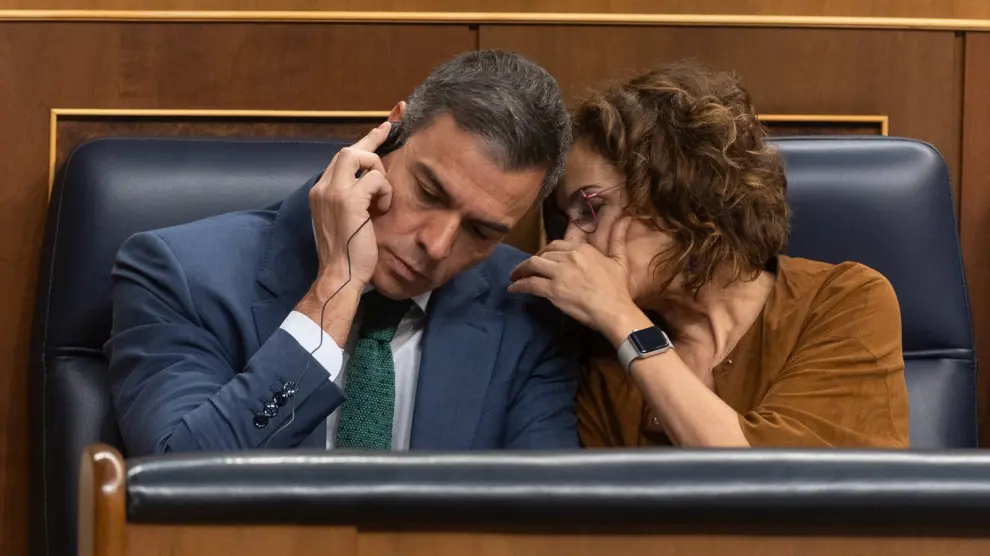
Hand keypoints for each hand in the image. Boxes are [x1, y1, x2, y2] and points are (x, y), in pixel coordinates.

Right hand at [310, 121, 393, 293]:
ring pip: (360, 157)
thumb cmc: (347, 252)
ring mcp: (333, 192)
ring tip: (382, 198)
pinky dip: (384, 191)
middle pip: (349, 150)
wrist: (340, 274)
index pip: (341, 158)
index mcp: (321, 191)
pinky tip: (382, 209)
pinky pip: (374, 179)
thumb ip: (351, 198)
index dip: (364, 142)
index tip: (383, 128)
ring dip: (378, 173)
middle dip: (373, 141)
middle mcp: (323, 187)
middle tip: (391, 133)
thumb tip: (369, 182)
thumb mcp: (345, 218)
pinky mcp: (348, 201)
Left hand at [509, 217, 642, 333]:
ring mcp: (559, 272)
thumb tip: (626, 218)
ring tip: (514, 276)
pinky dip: (519, 285)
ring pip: (533, 265)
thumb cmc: (618, 288)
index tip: (542, 258)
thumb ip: (618, 238)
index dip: (545, 251)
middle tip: (526, 268)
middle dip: (532, 260)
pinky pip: (530, 284)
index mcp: (582, 248)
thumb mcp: (620, 260)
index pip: (556, 244)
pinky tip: (513, 289)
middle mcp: (568, 256)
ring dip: (520, 270)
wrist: (614, 310)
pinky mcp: (552, 289)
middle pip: (543, 253)